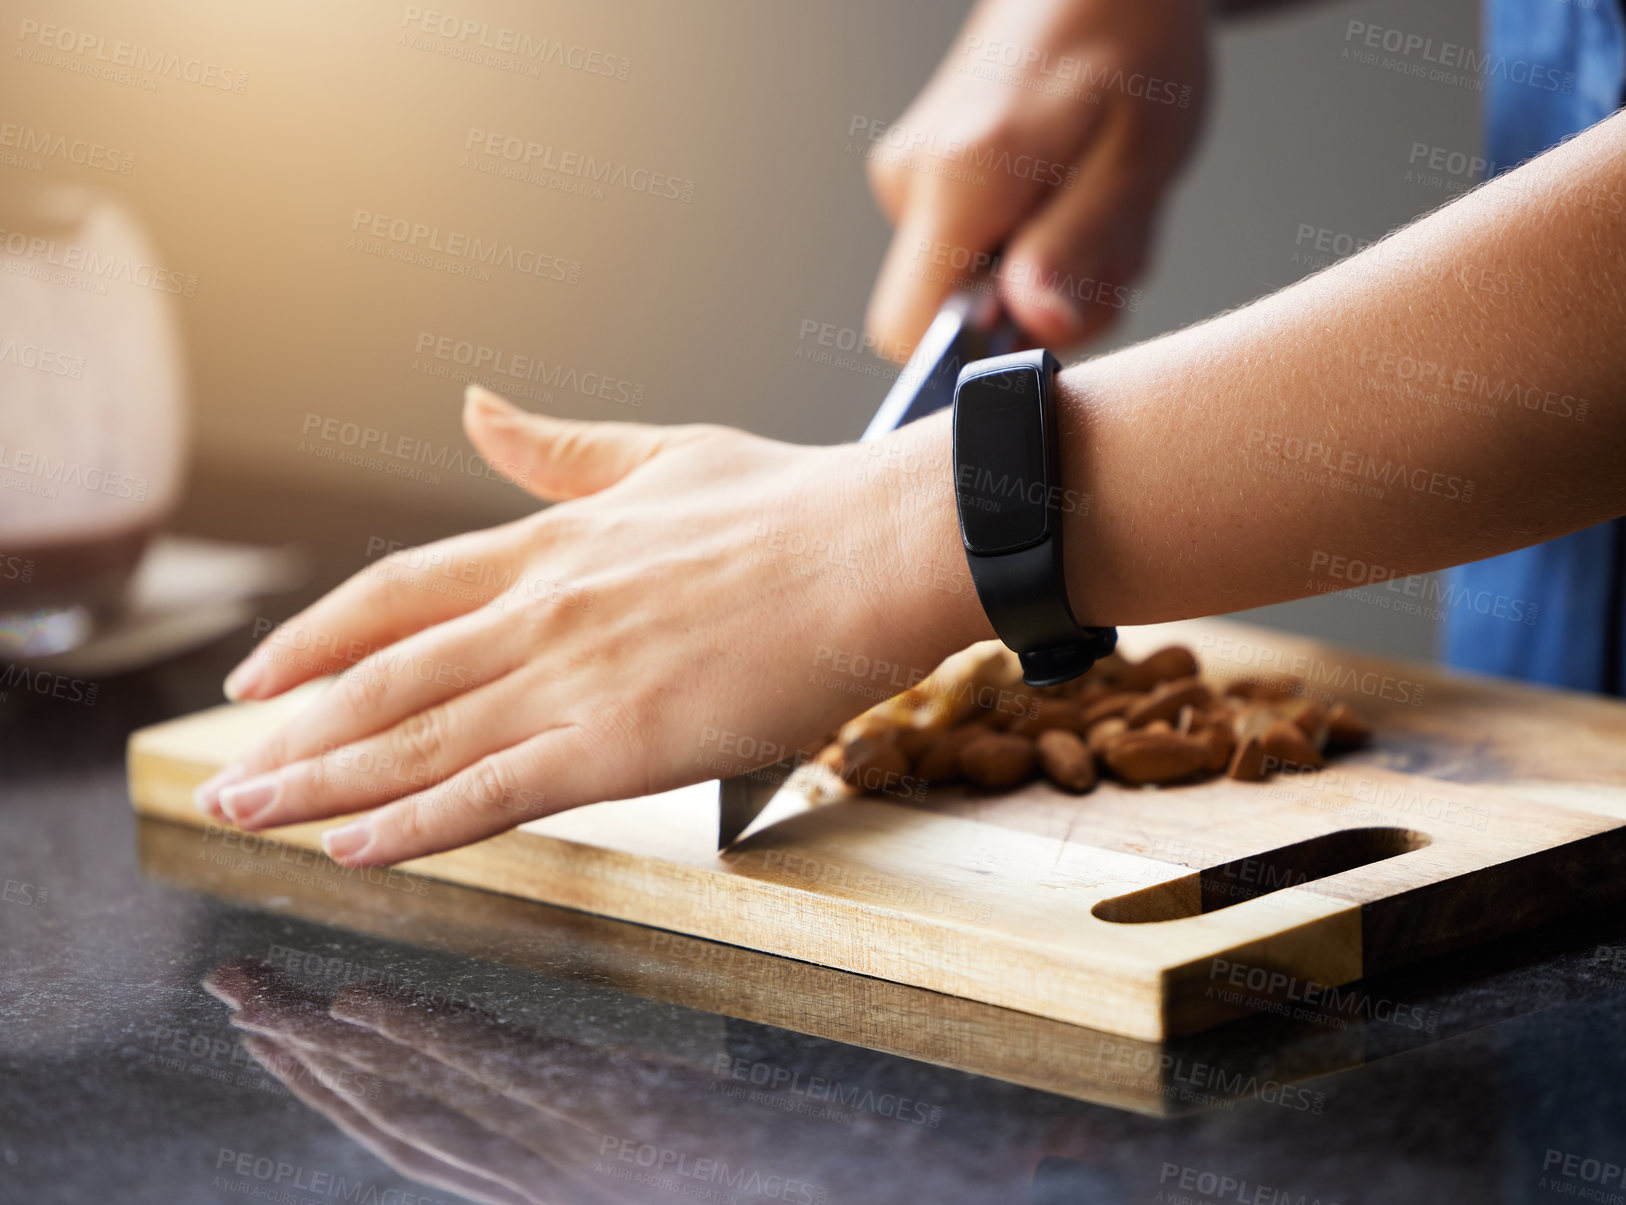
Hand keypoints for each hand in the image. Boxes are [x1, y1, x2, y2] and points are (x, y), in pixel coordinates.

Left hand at [194, 387, 984, 865]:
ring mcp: (574, 675)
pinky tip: (354, 849)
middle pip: (383, 676)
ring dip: (321, 783)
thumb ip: (560, 447)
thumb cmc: (797, 504)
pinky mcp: (622, 743)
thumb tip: (477, 407)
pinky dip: (414, 825)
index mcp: (553, 541)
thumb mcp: (663, 454)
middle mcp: (541, 608)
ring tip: (247, 812)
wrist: (882, 546)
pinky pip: (492, 793)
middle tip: (226, 770)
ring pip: (417, 737)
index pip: (398, 593)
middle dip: (294, 731)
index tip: (262, 672)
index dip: (317, 637)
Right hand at [864, 0, 1208, 353]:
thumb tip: (1035, 327)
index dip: (977, 355)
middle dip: (1034, 314)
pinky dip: (1034, 247)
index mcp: (959, 178)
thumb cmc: (1128, 48)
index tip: (1051, 315)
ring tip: (1096, 202)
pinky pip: (973, 256)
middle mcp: (913, 182)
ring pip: (969, 291)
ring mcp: (911, 180)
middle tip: (1105, 244)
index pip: (910, 334)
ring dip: (1050, 275)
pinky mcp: (925, 182)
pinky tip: (1071, 192)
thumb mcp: (1134, 159)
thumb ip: (1080, 249)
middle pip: (947, 320)